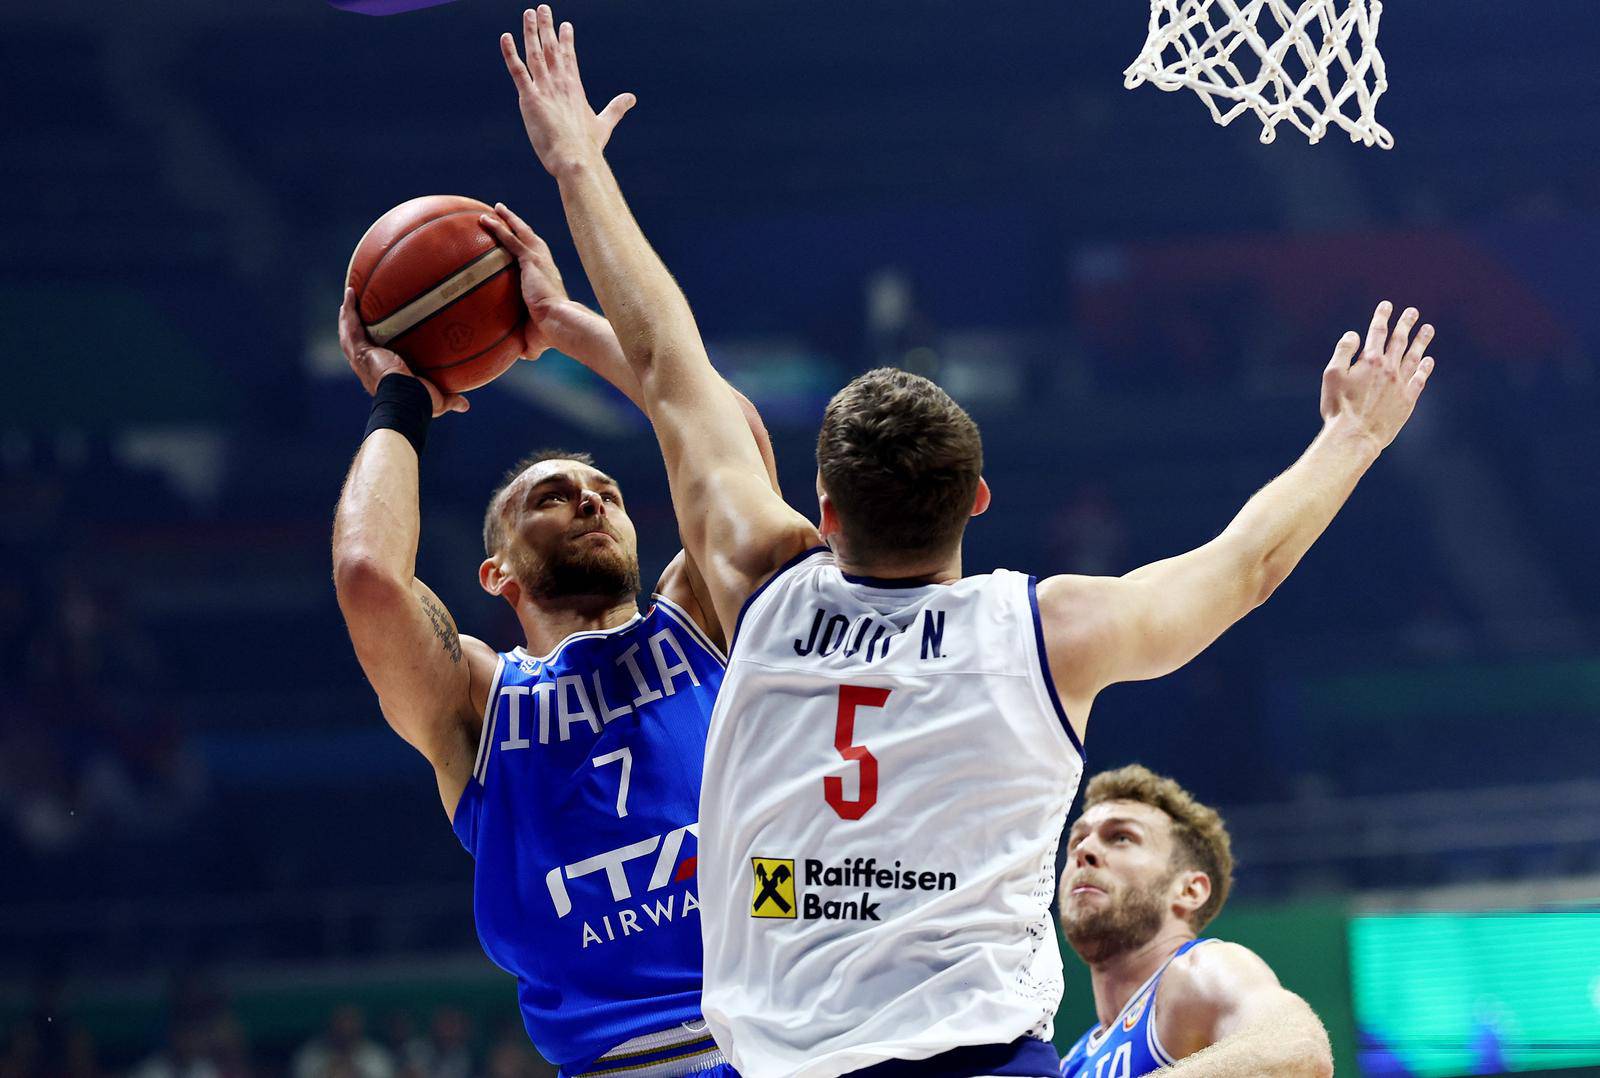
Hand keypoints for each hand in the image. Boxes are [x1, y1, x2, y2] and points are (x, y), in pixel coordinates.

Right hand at [338, 289, 468, 416]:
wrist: (405, 397)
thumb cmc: (420, 401)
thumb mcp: (438, 400)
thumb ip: (450, 398)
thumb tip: (466, 405)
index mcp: (381, 375)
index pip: (375, 357)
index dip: (372, 346)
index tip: (376, 335)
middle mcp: (367, 365)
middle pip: (356, 341)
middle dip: (355, 326)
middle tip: (356, 310)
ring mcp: (361, 358)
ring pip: (349, 331)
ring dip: (347, 314)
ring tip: (350, 295)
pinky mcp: (360, 350)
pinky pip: (351, 325)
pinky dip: (349, 309)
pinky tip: (350, 292)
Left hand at [478, 202, 566, 359]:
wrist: (560, 324)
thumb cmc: (551, 335)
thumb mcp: (534, 339)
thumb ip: (527, 342)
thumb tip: (518, 356)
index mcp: (547, 281)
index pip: (536, 260)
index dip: (527, 250)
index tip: (518, 244)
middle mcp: (545, 266)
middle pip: (530, 239)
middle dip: (518, 226)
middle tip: (504, 214)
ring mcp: (539, 261)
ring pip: (522, 233)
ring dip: (509, 219)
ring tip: (495, 208)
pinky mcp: (531, 261)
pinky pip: (510, 239)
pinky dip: (498, 227)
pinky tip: (484, 219)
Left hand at [500, 5, 634, 175]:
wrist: (576, 160)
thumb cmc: (589, 147)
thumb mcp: (604, 124)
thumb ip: (616, 108)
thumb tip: (632, 98)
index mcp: (575, 88)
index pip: (569, 58)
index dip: (566, 40)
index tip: (565, 25)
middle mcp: (560, 84)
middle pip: (552, 49)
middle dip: (547, 27)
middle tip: (543, 8)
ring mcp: (545, 90)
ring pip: (535, 54)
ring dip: (531, 32)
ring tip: (529, 13)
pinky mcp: (531, 99)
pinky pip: (518, 71)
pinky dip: (510, 54)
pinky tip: (505, 38)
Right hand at [1320, 301, 1434, 452]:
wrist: (1355, 436)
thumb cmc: (1338, 407)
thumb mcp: (1331, 375)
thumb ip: (1343, 351)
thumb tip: (1354, 335)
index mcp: (1369, 360)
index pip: (1378, 332)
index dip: (1382, 316)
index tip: (1387, 305)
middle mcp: (1389, 368)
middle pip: (1400, 340)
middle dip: (1406, 324)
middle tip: (1412, 312)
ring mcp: (1401, 384)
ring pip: (1414, 356)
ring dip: (1421, 341)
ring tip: (1428, 329)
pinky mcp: (1408, 400)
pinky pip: (1420, 379)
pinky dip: (1425, 368)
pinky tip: (1429, 361)